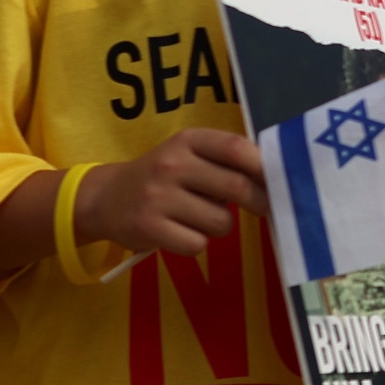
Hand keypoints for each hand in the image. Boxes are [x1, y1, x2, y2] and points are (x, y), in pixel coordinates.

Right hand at [76, 128, 268, 256]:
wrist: (105, 198)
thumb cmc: (163, 176)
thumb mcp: (190, 154)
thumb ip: (227, 159)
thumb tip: (277, 176)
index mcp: (187, 140)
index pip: (236, 148)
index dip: (264, 167)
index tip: (279, 180)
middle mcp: (171, 165)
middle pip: (237, 187)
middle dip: (259, 202)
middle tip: (263, 207)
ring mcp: (157, 197)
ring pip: (221, 222)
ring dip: (222, 225)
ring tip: (201, 217)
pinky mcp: (148, 228)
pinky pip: (198, 244)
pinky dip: (197, 243)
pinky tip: (181, 232)